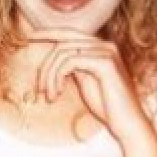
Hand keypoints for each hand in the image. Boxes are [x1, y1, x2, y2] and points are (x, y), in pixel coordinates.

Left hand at [28, 28, 151, 144]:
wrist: (127, 123)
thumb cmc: (107, 107)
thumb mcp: (86, 82)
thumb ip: (75, 67)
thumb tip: (57, 60)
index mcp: (100, 48)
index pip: (69, 34)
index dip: (48, 33)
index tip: (30, 38)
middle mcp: (105, 45)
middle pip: (62, 43)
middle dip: (46, 66)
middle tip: (39, 90)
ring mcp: (106, 51)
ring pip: (63, 53)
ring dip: (50, 76)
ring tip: (49, 96)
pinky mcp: (105, 62)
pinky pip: (70, 62)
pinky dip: (57, 78)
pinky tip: (57, 93)